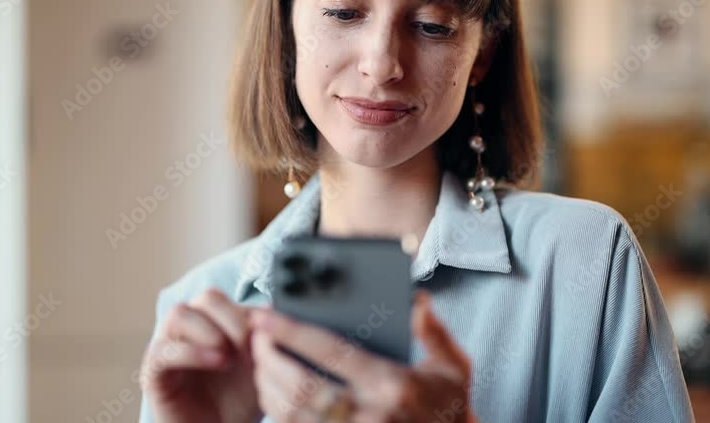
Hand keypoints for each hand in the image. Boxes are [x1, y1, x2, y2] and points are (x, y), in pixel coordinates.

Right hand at [141, 288, 259, 422]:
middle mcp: (190, 329)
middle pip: (206, 298)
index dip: (247, 313)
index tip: (265, 338)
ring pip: (178, 314)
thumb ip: (265, 338)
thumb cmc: (239, 401)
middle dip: (233, 319)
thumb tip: (274, 309)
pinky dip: (191, 353)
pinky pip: (162, 350)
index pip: (228, 297)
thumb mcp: (261, 367)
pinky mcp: (153, 373)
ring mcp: (169, 347)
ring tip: (229, 358)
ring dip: (209, 331)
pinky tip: (217, 362)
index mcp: (214, 322)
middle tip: (248, 346)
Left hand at [250, 291, 477, 422]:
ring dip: (268, 387)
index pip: (330, 352)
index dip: (291, 332)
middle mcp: (370, 414)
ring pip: (292, 414)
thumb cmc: (450, 406)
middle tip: (256, 338)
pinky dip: (278, 414)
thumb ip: (433, 331)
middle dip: (269, 359)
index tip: (264, 316)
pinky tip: (273, 394)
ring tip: (261, 362)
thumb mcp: (453, 366)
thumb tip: (416, 300)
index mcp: (392, 384)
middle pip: (301, 385)